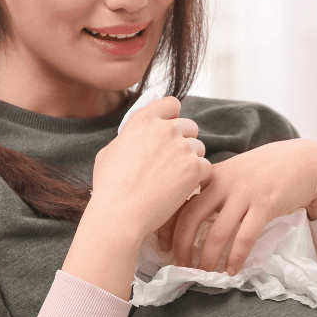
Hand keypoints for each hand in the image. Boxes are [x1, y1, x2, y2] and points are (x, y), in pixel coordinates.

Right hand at [64, 96, 210, 298]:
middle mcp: (165, 129)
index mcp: (143, 120)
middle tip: (173, 161)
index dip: (173, 116)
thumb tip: (137, 135)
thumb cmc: (110, 187)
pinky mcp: (194, 167)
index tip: (171, 127)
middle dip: (184, 141)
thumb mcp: (110, 151)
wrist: (120, 213)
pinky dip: (197, 178)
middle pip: (190, 126)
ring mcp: (182, 147)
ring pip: (199, 148)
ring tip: (173, 179)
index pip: (171, 103)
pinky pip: (206, 167)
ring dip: (191, 160)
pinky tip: (182, 188)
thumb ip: (130, 137)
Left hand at [160, 138, 316, 274]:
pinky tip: (233, 270)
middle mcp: (223, 183)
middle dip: (182, 247)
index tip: (162, 247)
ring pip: (217, 233)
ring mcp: (244, 193)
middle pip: (191, 219)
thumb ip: (212, 190)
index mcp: (211, 175)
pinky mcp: (265, 204)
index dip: (167, 228)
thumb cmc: (266, 171)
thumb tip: (188, 220)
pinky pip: (245, 237)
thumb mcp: (233, 173)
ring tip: (205, 274)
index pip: (179, 202)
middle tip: (180, 266)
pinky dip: (236, 257)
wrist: (303, 162)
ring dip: (208, 259)